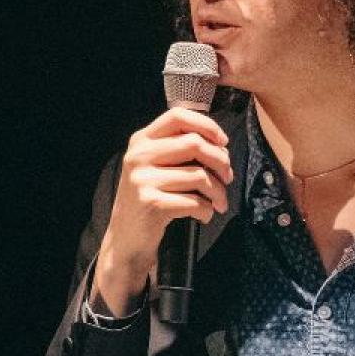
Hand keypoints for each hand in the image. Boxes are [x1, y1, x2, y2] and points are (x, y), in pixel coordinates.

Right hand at [91, 107, 232, 315]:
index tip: (223, 143)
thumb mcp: (156, 167)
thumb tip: (221, 144)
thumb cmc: (150, 200)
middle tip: (228, 178)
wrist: (126, 239)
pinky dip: (207, 211)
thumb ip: (179, 149)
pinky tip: (204, 216)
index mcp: (141, 140)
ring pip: (199, 176)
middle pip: (194, 143)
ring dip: (218, 192)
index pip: (178, 116)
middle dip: (221, 161)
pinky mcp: (151, 203)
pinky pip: (194, 201)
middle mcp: (138, 155)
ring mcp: (142, 179)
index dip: (207, 125)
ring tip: (219, 203)